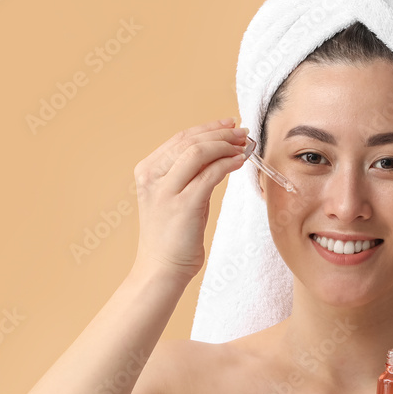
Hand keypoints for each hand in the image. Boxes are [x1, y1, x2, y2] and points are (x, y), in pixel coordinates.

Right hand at [131, 118, 248, 282]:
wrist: (161, 268)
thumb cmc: (172, 235)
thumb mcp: (175, 196)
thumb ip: (189, 174)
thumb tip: (220, 152)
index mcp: (147, 171)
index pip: (180, 138)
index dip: (208, 128)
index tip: (229, 125)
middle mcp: (152, 177)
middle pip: (190, 141)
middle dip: (220, 133)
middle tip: (242, 132)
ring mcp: (166, 191)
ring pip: (199, 152)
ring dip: (226, 145)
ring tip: (244, 145)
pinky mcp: (183, 205)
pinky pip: (210, 175)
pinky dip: (228, 164)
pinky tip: (240, 161)